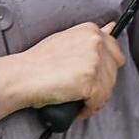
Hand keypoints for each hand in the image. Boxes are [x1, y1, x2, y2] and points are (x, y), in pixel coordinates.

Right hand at [0, 21, 124, 120]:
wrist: (23, 75)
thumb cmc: (38, 61)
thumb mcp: (66, 39)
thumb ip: (89, 38)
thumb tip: (110, 28)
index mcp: (90, 30)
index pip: (114, 49)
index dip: (106, 66)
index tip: (96, 74)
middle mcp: (96, 42)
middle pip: (114, 70)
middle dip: (102, 82)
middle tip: (85, 90)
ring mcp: (95, 62)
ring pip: (109, 87)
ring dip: (96, 98)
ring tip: (78, 101)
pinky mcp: (91, 82)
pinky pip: (99, 101)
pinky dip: (88, 109)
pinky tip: (77, 108)